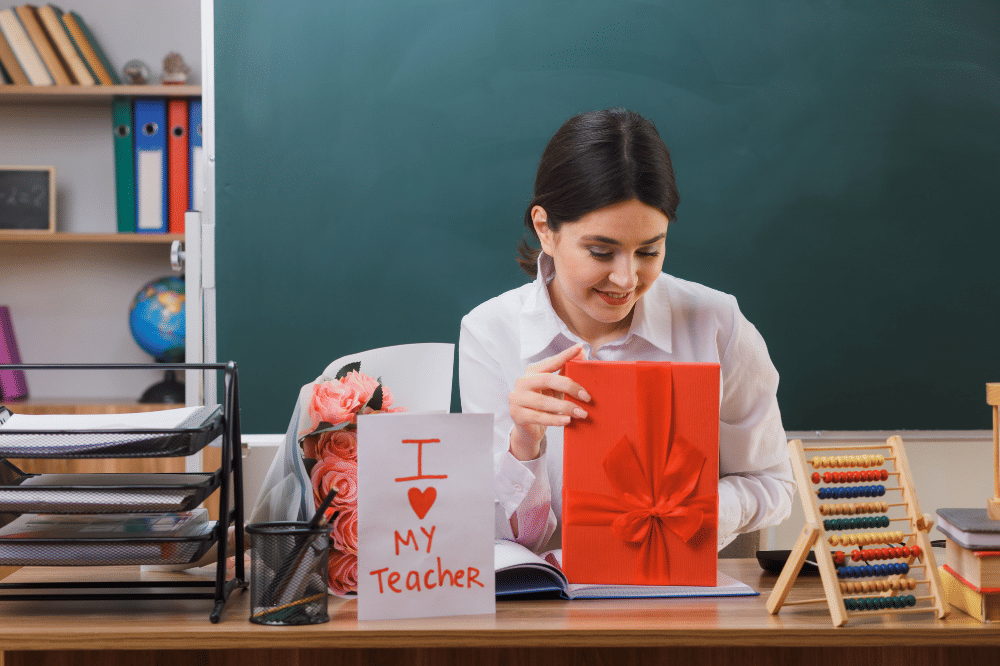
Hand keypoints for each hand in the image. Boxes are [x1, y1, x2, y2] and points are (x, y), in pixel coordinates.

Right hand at [508, 344, 590, 460]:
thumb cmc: (544, 406)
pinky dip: (555, 419)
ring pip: (544, 401)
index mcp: (532, 371)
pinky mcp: (517, 414)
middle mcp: (522, 382)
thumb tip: (582, 355)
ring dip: (565, 407)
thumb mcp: (554, 389)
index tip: (580, 348)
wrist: (528, 429)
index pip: (551, 362)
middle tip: (587, 397)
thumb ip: (565, 374)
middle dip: (570, 387)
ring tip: (581, 413)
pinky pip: (539, 417)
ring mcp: (517, 398)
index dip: (565, 355)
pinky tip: (567, 420)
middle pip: (547, 380)